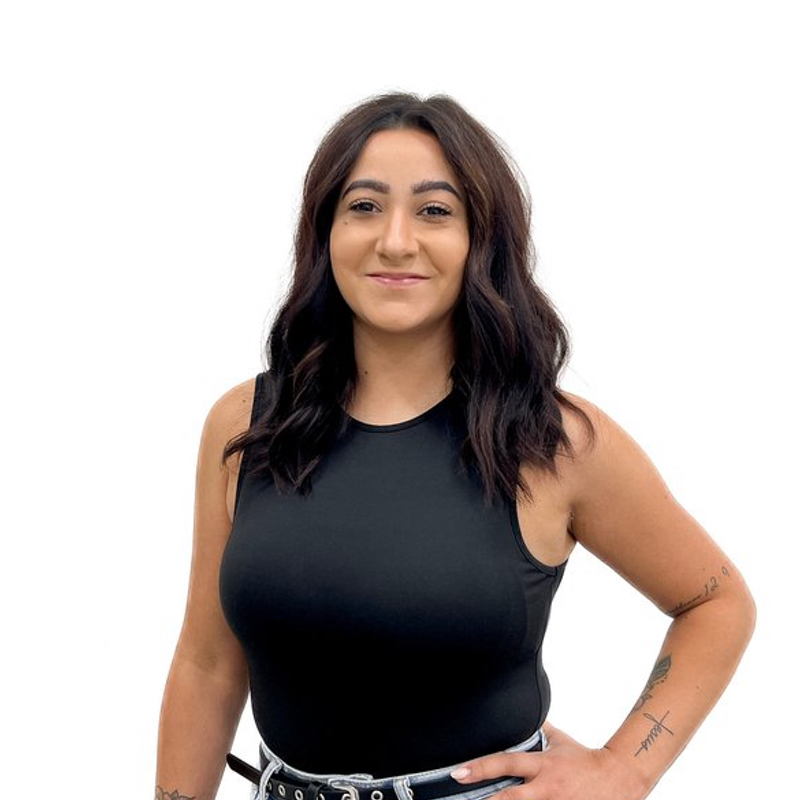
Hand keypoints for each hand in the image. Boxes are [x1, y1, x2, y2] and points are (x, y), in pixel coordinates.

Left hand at [450, 723, 645, 799]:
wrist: (619, 778)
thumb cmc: (585, 760)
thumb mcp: (560, 741)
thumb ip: (539, 730)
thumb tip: (522, 713)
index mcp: (543, 765)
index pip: (506, 763)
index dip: (481, 768)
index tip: (458, 773)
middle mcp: (547, 789)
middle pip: (511, 799)